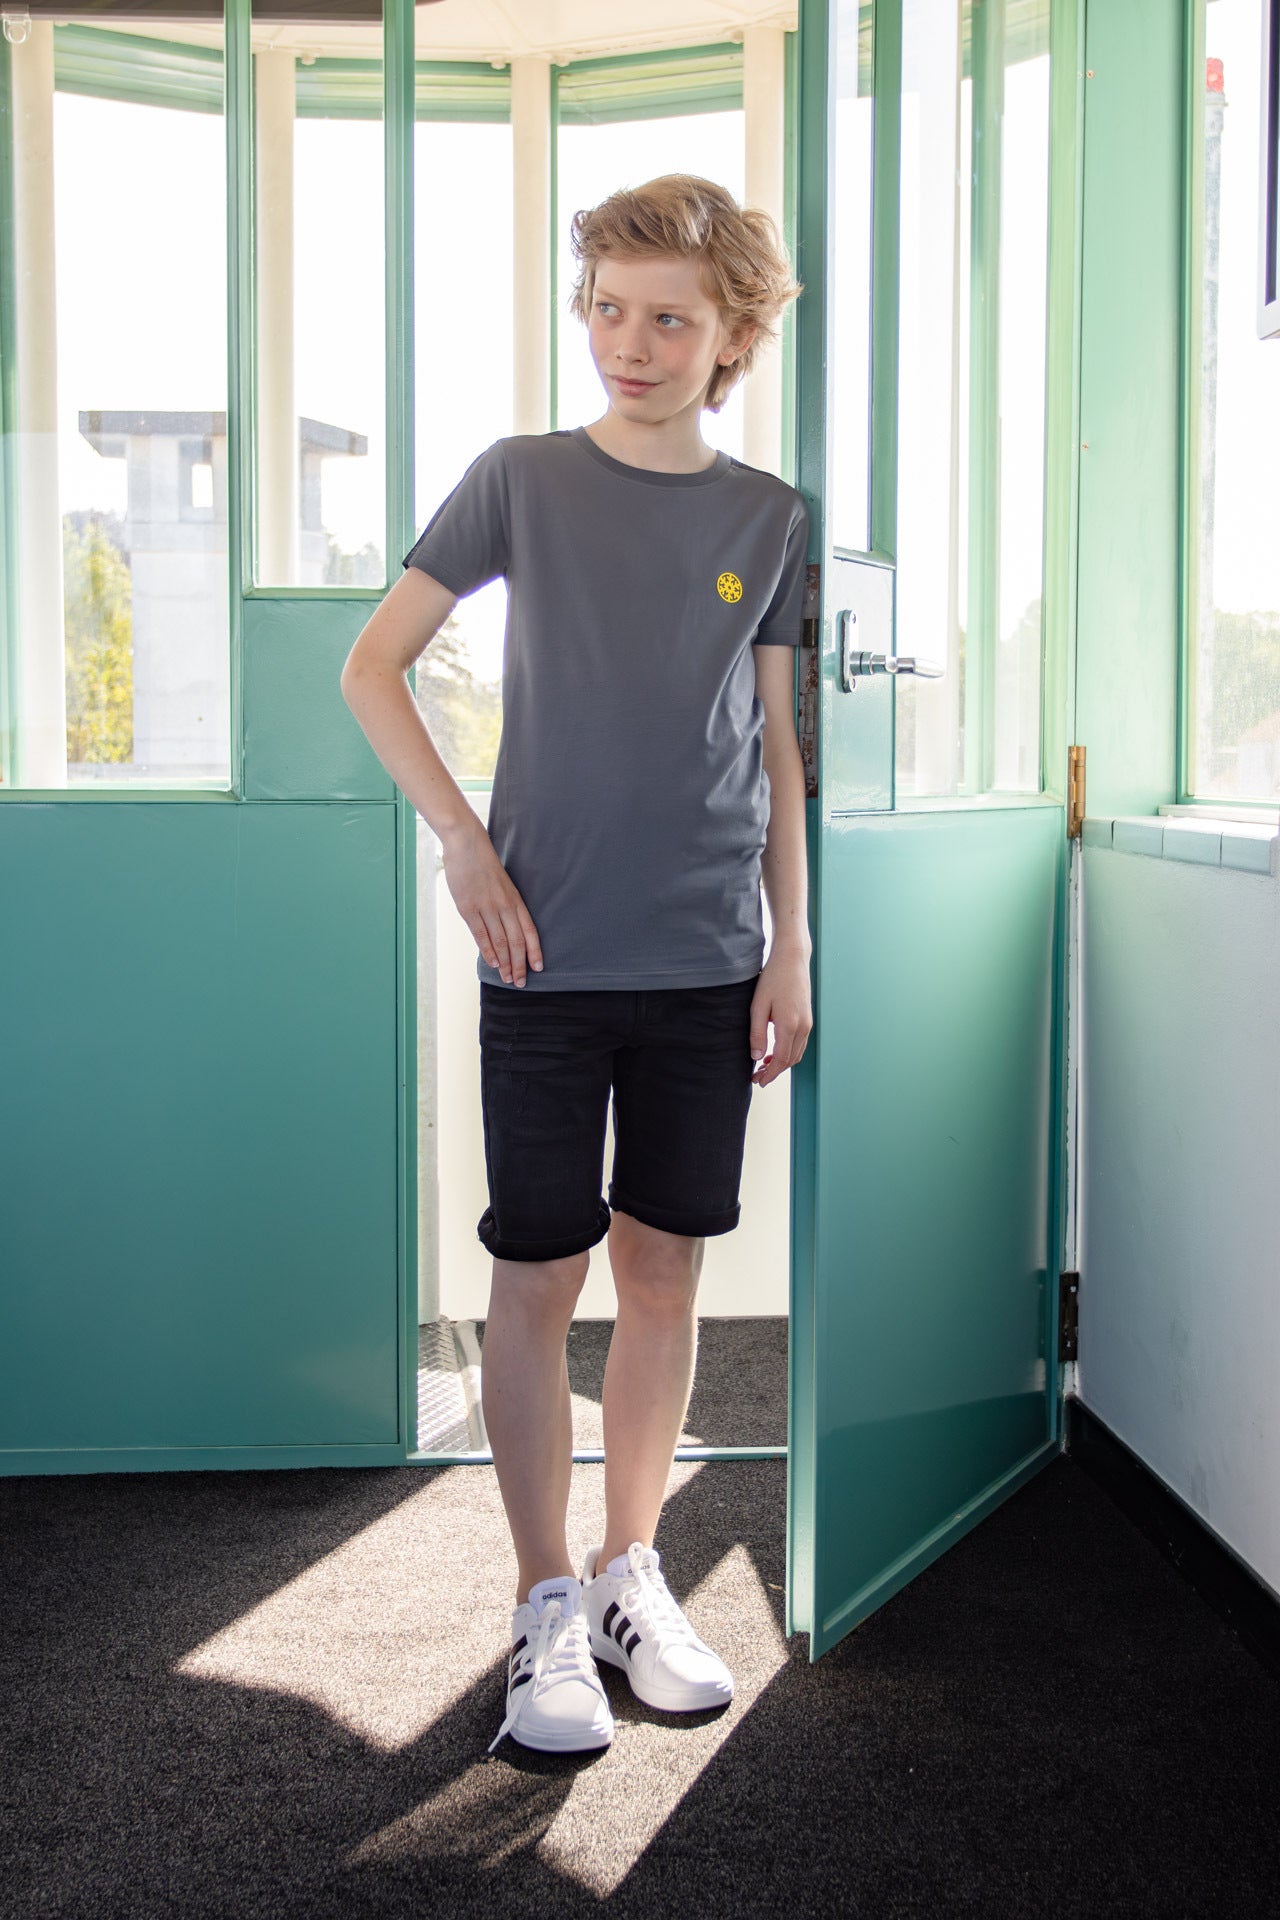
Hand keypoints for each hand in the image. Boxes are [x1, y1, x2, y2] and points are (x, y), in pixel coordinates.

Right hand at [439, 816, 543, 986]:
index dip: (535, 951)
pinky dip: (488, 951)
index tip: (539, 968)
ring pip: (500, 942)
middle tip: (521, 982)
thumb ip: (506, 905)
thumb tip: (506, 928)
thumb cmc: (484, 865)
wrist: (467, 845)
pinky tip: (493, 963)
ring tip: (508, 978)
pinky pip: (481, 935)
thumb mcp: (503, 884)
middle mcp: (504, 906)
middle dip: (520, 964)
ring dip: (505, 963)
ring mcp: (487, 907)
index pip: (529, 931)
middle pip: (516, 941)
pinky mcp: (469, 908)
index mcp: (515, 899)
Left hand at [749, 946, 812, 1086]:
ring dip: (782, 1063)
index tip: (758, 1082)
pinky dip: (788, 1053)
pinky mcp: (808, 1019)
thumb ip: (757, 1033)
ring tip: (763, 1066)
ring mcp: (808, 1023)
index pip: (782, 1060)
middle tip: (757, 1077)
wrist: (792, 959)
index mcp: (789, 1025)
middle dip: (775, 1072)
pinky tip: (774, 1051)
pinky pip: (800, 1043)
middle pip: (791, 1060)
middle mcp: (803, 1027)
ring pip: (797, 1053)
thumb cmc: (773, 979)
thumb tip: (756, 1057)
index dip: (770, 1074)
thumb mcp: (758, 1006)